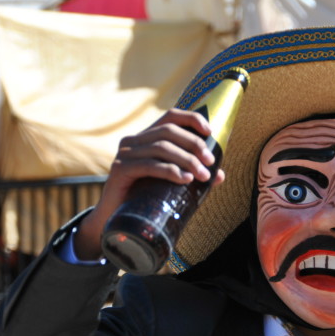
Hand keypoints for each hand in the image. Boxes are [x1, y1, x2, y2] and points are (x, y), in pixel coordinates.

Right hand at [74, 108, 224, 259]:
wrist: (114, 218)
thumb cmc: (144, 197)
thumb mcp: (170, 182)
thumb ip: (192, 174)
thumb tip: (220, 175)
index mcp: (145, 137)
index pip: (169, 117)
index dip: (191, 118)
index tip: (210, 131)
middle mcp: (132, 140)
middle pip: (168, 132)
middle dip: (193, 144)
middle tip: (210, 162)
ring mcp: (124, 154)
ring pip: (161, 148)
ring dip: (187, 160)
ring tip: (203, 175)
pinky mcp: (119, 170)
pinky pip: (149, 166)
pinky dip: (170, 171)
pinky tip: (186, 179)